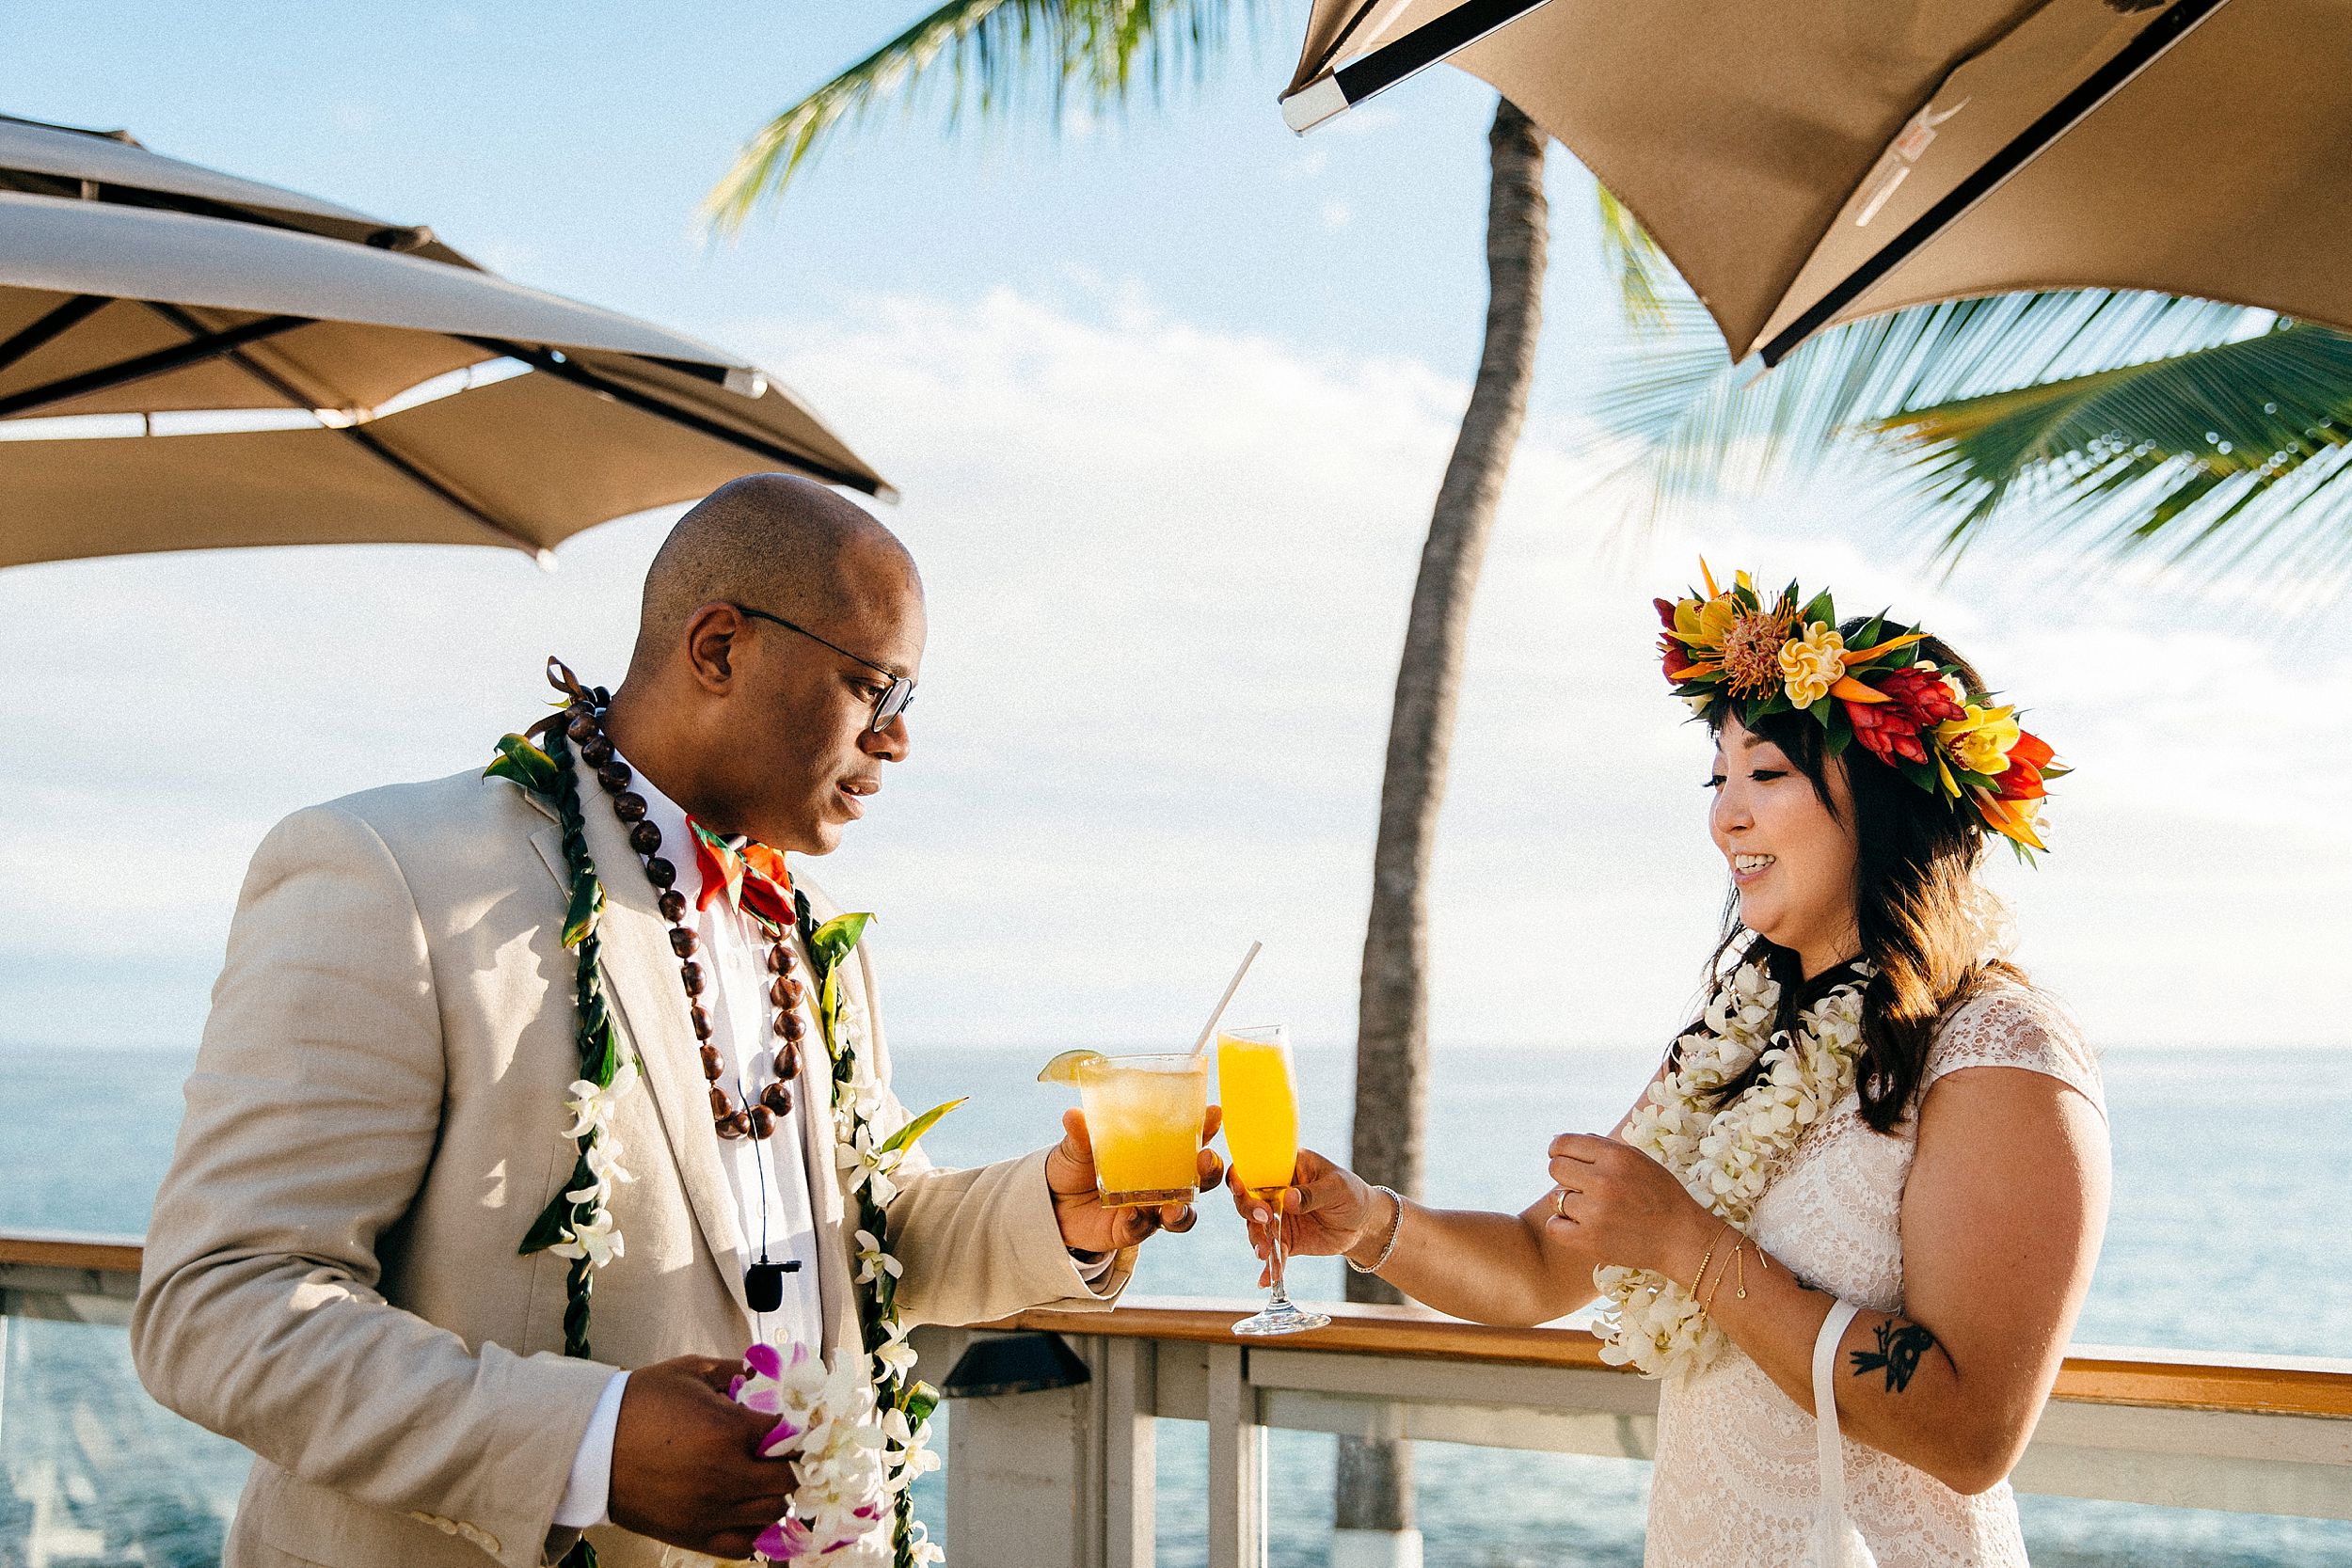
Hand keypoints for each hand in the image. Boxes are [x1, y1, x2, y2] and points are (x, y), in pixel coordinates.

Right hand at [606, 1355, 798, 1558]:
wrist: (592, 1446)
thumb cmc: (639, 1403)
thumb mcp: (688, 1372)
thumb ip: (733, 1369)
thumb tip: (764, 1373)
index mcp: (727, 1431)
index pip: (788, 1433)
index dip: (794, 1426)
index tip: (791, 1424)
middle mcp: (726, 1475)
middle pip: (788, 1478)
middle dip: (790, 1461)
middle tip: (781, 1452)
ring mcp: (711, 1511)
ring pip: (772, 1512)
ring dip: (776, 1494)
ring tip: (763, 1479)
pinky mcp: (693, 1535)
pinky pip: (745, 1545)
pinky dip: (756, 1530)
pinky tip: (749, 1510)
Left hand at [1047, 1104, 1226, 1252]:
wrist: (1052, 1201)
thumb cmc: (1075, 1164)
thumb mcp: (1077, 1145)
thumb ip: (1080, 1133)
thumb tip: (1074, 1115)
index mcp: (1157, 1150)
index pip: (1191, 1137)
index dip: (1207, 1126)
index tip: (1214, 1113)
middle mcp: (1163, 1180)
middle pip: (1201, 1178)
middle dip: (1210, 1169)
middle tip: (1205, 1159)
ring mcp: (1150, 1206)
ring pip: (1182, 1212)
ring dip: (1183, 1210)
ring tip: (1173, 1207)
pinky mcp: (1132, 1229)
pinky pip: (1144, 1229)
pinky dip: (1140, 1222)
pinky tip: (1132, 1214)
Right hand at [1226, 1148, 1386, 1285]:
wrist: (1364, 1224)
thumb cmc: (1351, 1195)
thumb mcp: (1337, 1188)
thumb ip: (1313, 1193)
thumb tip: (1289, 1198)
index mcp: (1286, 1168)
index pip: (1255, 1167)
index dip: (1241, 1175)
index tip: (1241, 1188)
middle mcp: (1276, 1191)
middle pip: (1248, 1198)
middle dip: (1249, 1209)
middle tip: (1264, 1219)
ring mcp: (1279, 1216)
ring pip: (1256, 1227)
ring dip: (1257, 1239)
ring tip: (1265, 1253)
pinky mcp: (1285, 1239)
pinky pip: (1273, 1252)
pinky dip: (1270, 1266)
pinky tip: (1267, 1279)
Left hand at [1541, 1133, 1713, 1282]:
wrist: (1681, 1238)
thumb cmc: (1660, 1195)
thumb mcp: (1638, 1160)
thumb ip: (1602, 1147)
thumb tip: (1559, 1143)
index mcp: (1616, 1156)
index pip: (1564, 1143)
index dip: (1557, 1149)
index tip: (1560, 1157)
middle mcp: (1603, 1180)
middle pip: (1555, 1168)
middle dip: (1565, 1175)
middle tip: (1580, 1186)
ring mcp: (1595, 1212)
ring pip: (1555, 1198)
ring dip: (1568, 1203)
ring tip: (1590, 1209)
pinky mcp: (1590, 1240)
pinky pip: (1553, 1226)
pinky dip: (1562, 1226)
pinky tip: (1579, 1226)